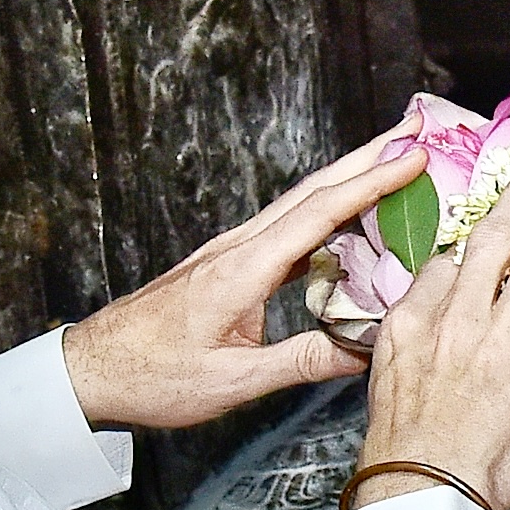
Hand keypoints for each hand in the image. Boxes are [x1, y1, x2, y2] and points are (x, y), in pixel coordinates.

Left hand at [60, 124, 425, 432]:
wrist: (92, 369)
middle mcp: (238, 247)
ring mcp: (231, 251)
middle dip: (368, 156)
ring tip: (394, 160)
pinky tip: (346, 218)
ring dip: (349, 177)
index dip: (372, 182)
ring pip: (300, 203)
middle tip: (417, 128)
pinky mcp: (226, 263)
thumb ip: (302, 362)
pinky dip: (325, 211)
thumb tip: (365, 351)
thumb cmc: (153, 376)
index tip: (415, 154)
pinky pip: (286, 227)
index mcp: (242, 270)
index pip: (319, 213)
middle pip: (313, 189)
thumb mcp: (232, 382)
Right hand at [359, 166, 509, 509]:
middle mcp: (461, 315)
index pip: (447, 260)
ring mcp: (507, 337)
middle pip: (497, 238)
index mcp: (416, 316)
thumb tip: (433, 304)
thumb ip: (414, 329)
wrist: (427, 487)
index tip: (493, 227)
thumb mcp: (388, 373)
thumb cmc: (405, 445)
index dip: (474, 240)